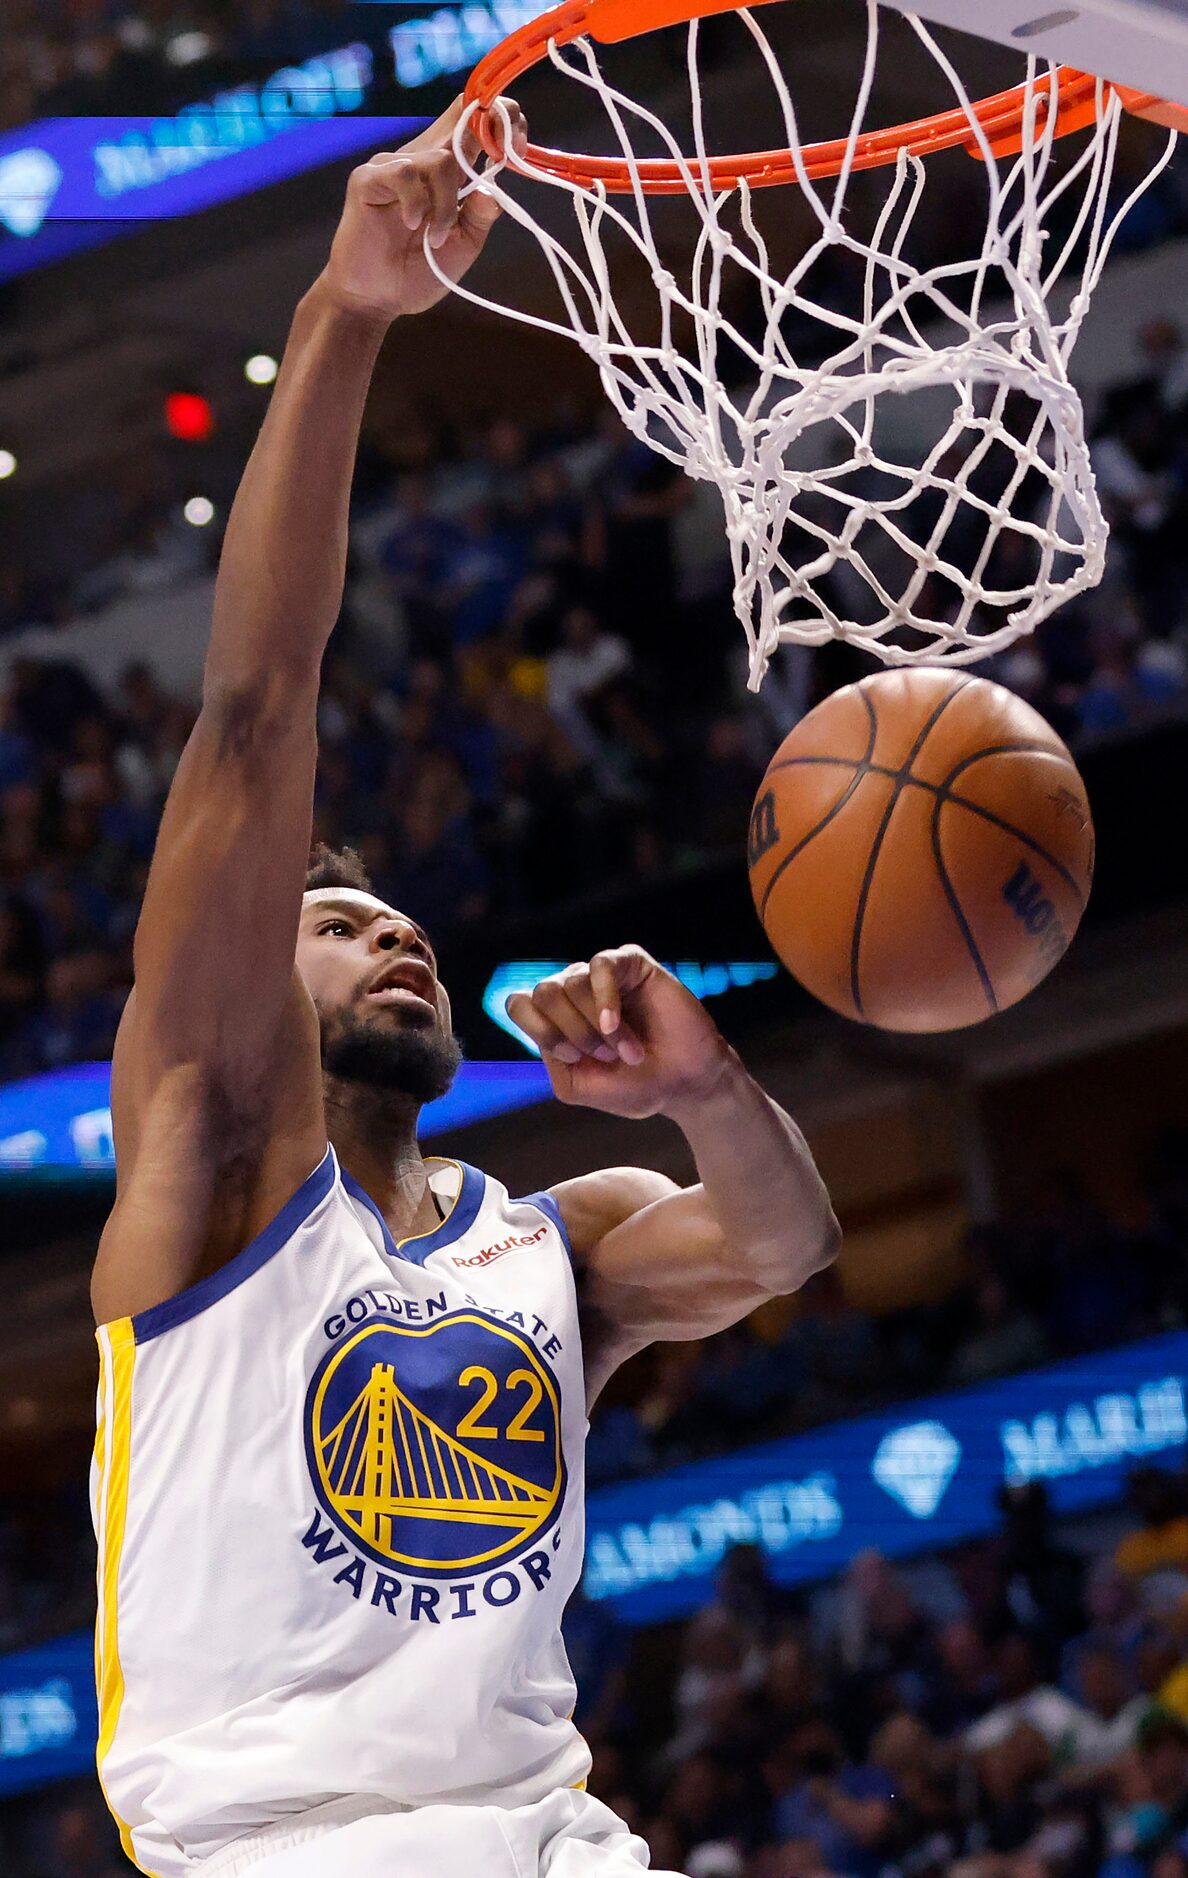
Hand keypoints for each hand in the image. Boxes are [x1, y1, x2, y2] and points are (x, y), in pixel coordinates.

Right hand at [319, 95, 525, 320]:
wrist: (376, 300)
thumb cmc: (417, 273)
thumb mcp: (462, 246)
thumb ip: (479, 216)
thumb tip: (492, 189)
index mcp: (448, 172)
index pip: (474, 123)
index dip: (500, 119)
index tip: (519, 144)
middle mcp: (422, 159)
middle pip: (459, 116)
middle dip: (489, 130)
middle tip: (500, 161)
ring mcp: (394, 165)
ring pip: (440, 159)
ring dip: (446, 204)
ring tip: (434, 238)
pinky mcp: (368, 178)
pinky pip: (404, 174)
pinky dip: (416, 203)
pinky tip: (410, 224)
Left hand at [505, 947, 733, 1119]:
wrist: (687, 1082)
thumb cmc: (635, 1084)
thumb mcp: (577, 1087)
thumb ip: (550, 1060)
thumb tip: (544, 1026)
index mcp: (556, 1017)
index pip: (518, 1004)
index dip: (541, 1030)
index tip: (572, 1056)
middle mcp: (574, 991)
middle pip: (543, 992)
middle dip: (572, 1031)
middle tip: (604, 1055)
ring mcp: (602, 976)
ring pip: (572, 982)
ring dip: (598, 1027)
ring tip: (628, 1051)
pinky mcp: (632, 963)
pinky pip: (601, 966)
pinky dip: (605, 999)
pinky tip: (615, 1025)